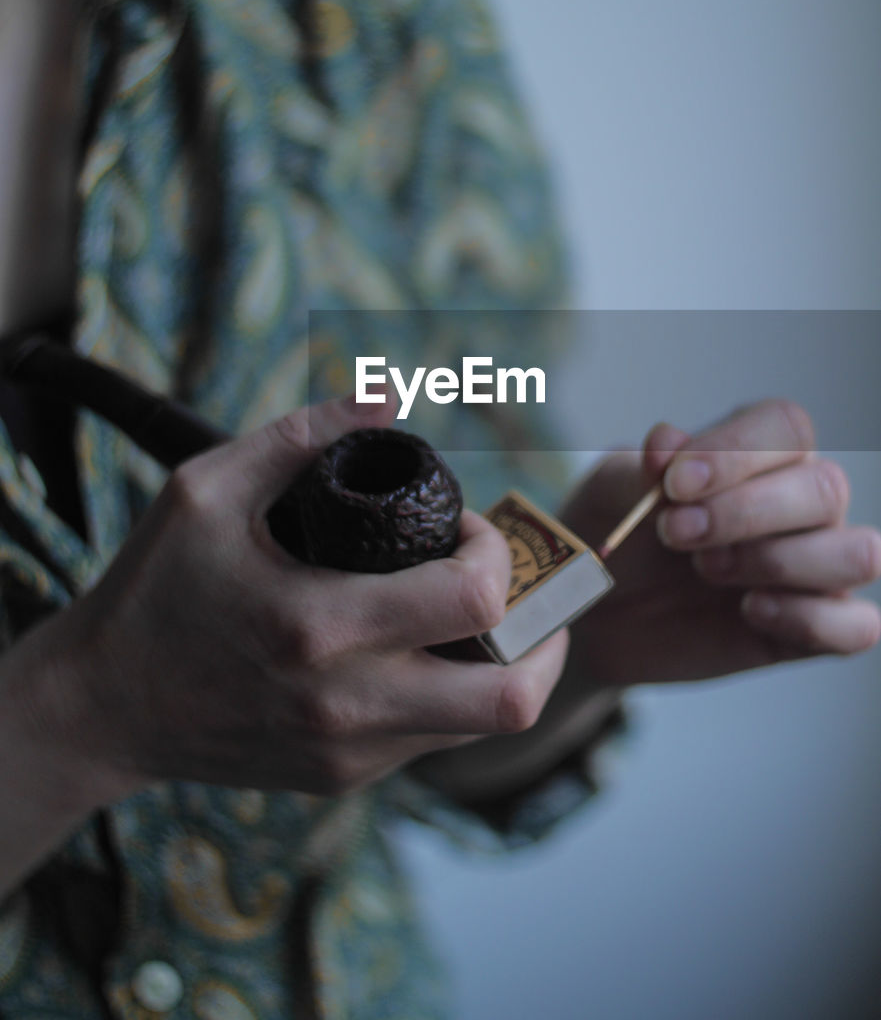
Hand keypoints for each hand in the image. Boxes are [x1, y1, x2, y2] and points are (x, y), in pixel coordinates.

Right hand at [14, 394, 567, 806]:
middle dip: (542, 634)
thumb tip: (387, 393)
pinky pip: (434, 741)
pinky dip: (450, 693)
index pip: (473, 600)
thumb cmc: (156, 585)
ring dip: (504, 665)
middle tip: (511, 587)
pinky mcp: (343, 781)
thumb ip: (301, 434)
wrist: (104, 705)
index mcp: (316, 625)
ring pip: (484, 727)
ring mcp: (349, 755)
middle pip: (512, 698)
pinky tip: (416, 648)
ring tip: (469, 613)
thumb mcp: (207, 489)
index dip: (494, 551)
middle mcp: (345, 706)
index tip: (462, 527)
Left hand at [561, 399, 880, 683]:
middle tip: (674, 533)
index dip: (735, 452)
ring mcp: (816, 569)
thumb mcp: (614, 492)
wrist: (597, 609)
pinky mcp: (811, 631)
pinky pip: (858, 628)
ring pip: (860, 553)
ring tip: (707, 569)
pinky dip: (807, 618)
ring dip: (779, 560)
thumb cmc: (617, 532)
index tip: (672, 483)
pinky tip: (748, 611)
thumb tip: (668, 443)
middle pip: (825, 487)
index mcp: (762, 453)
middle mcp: (803, 504)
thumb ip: (642, 467)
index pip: (786, 427)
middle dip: (744, 512)